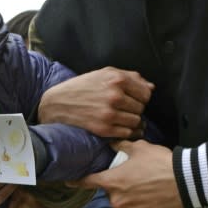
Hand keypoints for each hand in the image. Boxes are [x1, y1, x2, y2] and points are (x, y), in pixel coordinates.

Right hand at [38, 67, 153, 138]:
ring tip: (119, 118)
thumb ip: (130, 77)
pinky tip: (117, 127)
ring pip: (136, 121)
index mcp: (117, 79)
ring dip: (130, 122)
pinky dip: (125, 132)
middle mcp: (115, 96)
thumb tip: (151, 88)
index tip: (131, 99)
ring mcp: (109, 114)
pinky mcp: (104, 129)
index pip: (146, 93)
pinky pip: (127, 133)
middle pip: (141, 108)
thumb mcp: (104, 74)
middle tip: (121, 109)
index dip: (140, 97)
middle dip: (134, 109)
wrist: (57, 103)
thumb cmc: (81, 87)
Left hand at [73, 140, 182, 207]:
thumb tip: (110, 143)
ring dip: (132, 198)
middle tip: (136, 177)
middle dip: (120, 187)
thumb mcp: (139, 148)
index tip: (68, 182)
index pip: (88, 182)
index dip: (77, 181)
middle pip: (112, 194)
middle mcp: (118, 200)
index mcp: (113, 181)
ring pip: (126, 205)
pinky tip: (155, 199)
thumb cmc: (161, 162)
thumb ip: (121, 146)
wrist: (188, 181)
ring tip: (149, 187)